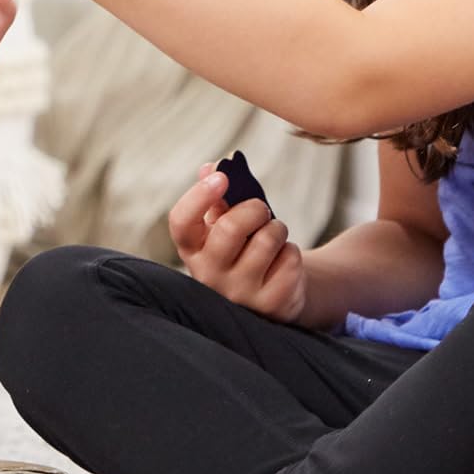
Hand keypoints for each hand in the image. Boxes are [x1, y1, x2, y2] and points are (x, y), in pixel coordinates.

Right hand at [167, 163, 307, 323]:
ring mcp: (239, 295)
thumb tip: (212, 167)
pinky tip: (283, 260)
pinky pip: (289, 260)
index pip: (181, 222)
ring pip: (266, 240)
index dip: (198, 196)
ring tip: (274, 235)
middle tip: (261, 210)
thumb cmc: (245, 247)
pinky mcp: (270, 306)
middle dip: (254, 208)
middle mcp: (208, 276)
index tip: (221, 178)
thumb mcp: (227, 222)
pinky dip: (291, 251)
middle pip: (230, 228)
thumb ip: (218, 196)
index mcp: (192, 250)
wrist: (272, 291)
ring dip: (277, 228)